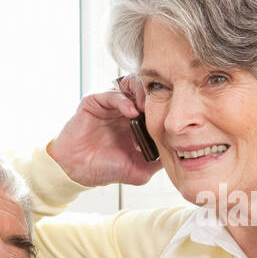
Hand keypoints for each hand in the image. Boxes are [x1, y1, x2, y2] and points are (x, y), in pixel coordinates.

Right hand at [46, 78, 163, 187]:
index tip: (173, 117)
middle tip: (162, 108)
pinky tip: (132, 112)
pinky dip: (124, 100)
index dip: (166, 107)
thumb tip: (179, 154)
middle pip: (146, 91)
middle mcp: (125, 111)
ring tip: (147, 108)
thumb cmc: (105, 169)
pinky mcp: (95, 102)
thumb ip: (158, 161)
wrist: (77, 171)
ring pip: (131, 86)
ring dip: (142, 94)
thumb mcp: (140, 170)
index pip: (156, 105)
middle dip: (156, 97)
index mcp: (137, 123)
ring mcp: (111, 106)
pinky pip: (113, 93)